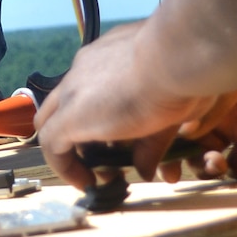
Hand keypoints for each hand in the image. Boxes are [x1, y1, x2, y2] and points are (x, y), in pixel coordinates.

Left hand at [36, 23, 215, 189]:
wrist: (176, 56)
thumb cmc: (185, 72)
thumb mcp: (170, 109)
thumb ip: (153, 141)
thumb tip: (146, 170)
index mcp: (108, 56)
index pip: (89, 87)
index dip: (96, 115)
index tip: (114, 140)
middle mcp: (85, 67)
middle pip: (64, 103)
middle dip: (78, 133)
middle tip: (101, 160)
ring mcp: (74, 89)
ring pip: (53, 121)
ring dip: (70, 150)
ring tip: (93, 175)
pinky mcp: (70, 115)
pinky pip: (52, 144)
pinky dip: (64, 166)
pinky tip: (85, 181)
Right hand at [153, 60, 236, 183]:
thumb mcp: (234, 73)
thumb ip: (210, 103)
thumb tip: (187, 133)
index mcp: (201, 88)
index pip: (173, 122)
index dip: (164, 146)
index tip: (162, 167)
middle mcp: (216, 110)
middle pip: (190, 146)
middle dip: (186, 161)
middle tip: (188, 167)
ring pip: (214, 159)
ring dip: (211, 166)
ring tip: (217, 162)